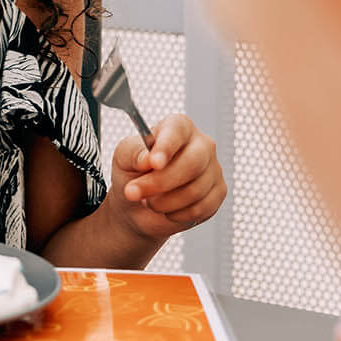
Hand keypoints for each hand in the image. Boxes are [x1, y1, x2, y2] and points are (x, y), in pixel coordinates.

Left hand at [107, 114, 226, 242]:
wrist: (137, 205)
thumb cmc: (132, 173)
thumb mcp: (123, 157)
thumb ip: (133, 153)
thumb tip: (147, 158)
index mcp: (178, 127)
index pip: (177, 131)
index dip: (166, 147)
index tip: (154, 163)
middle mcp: (201, 144)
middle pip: (192, 163)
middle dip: (160, 183)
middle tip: (134, 192)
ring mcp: (213, 169)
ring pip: (195, 190)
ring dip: (164, 202)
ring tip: (150, 201)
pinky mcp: (218, 193)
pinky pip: (201, 208)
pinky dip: (177, 214)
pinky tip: (167, 209)